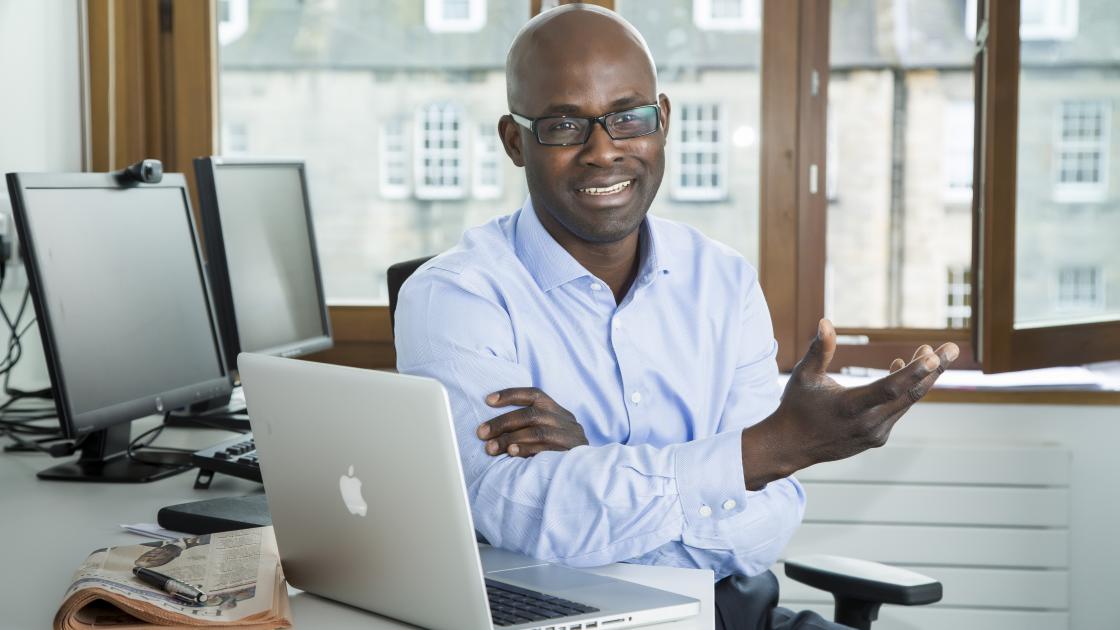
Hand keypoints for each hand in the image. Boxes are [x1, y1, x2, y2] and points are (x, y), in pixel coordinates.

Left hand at [476, 387, 588, 456]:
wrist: (592, 477)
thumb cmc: (560, 454)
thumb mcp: (548, 435)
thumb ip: (528, 428)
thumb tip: (492, 429)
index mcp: (558, 412)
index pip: (534, 395)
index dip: (511, 395)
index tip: (487, 400)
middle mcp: (566, 421)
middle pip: (531, 414)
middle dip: (503, 422)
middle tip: (481, 433)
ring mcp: (571, 438)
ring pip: (537, 431)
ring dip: (509, 439)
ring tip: (490, 447)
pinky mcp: (572, 455)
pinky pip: (546, 450)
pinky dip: (526, 450)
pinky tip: (510, 453)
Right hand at [741, 319, 958, 489]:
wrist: (792, 446)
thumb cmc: (797, 406)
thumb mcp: (804, 376)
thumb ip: (819, 350)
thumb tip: (825, 321)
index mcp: (849, 407)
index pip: (889, 389)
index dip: (913, 372)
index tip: (934, 357)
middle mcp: (867, 423)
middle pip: (909, 395)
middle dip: (933, 370)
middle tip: (952, 349)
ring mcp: (875, 433)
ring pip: (907, 402)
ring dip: (921, 378)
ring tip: (930, 353)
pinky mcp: (877, 437)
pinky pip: (898, 410)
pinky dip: (905, 391)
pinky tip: (904, 369)